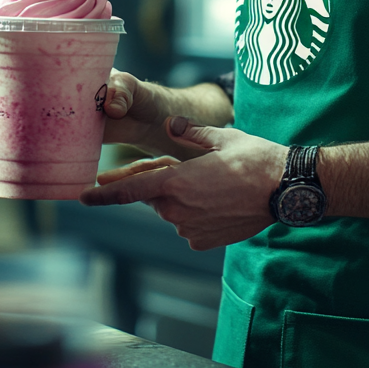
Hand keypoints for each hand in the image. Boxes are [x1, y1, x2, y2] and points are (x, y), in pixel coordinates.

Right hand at [0, 69, 173, 153]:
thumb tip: (112, 105)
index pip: (26, 70)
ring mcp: (59, 117)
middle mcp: (57, 93)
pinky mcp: (66, 139)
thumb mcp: (132, 88)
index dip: (0, 78)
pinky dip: (15, 146)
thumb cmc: (140, 95)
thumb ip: (124, 91)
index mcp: (66, 73)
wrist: (151, 120)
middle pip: (14, 96)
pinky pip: (35, 142)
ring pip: (19, 120)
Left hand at [79, 117, 286, 249]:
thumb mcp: (219, 136)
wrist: (285, 189)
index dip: (103, 194)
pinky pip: (188, 225)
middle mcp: (178, 210)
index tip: (82, 197)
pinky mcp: (203, 242)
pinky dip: (196, 214)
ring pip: (172, 210)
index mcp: (176, 182)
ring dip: (182, 197)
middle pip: (155, 195)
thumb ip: (187, 132)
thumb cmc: (253, 158)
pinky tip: (219, 201)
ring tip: (215, 183)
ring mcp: (190, 229)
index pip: (130, 191)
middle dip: (162, 182)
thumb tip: (171, 125)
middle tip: (191, 168)